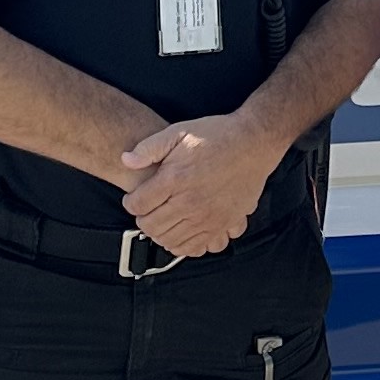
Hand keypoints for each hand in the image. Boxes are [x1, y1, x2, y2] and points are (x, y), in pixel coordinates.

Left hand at [120, 115, 283, 258]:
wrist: (253, 143)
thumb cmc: (216, 136)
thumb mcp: (178, 132)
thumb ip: (149, 147)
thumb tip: (126, 160)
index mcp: (175, 179)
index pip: (138, 205)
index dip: (131, 202)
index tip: (135, 198)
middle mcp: (189, 202)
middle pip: (151, 226)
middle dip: (143, 220)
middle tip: (147, 211)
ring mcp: (207, 217)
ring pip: (170, 241)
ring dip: (160, 234)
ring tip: (163, 221)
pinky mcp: (222, 224)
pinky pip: (195, 247)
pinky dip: (182, 245)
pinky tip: (181, 232)